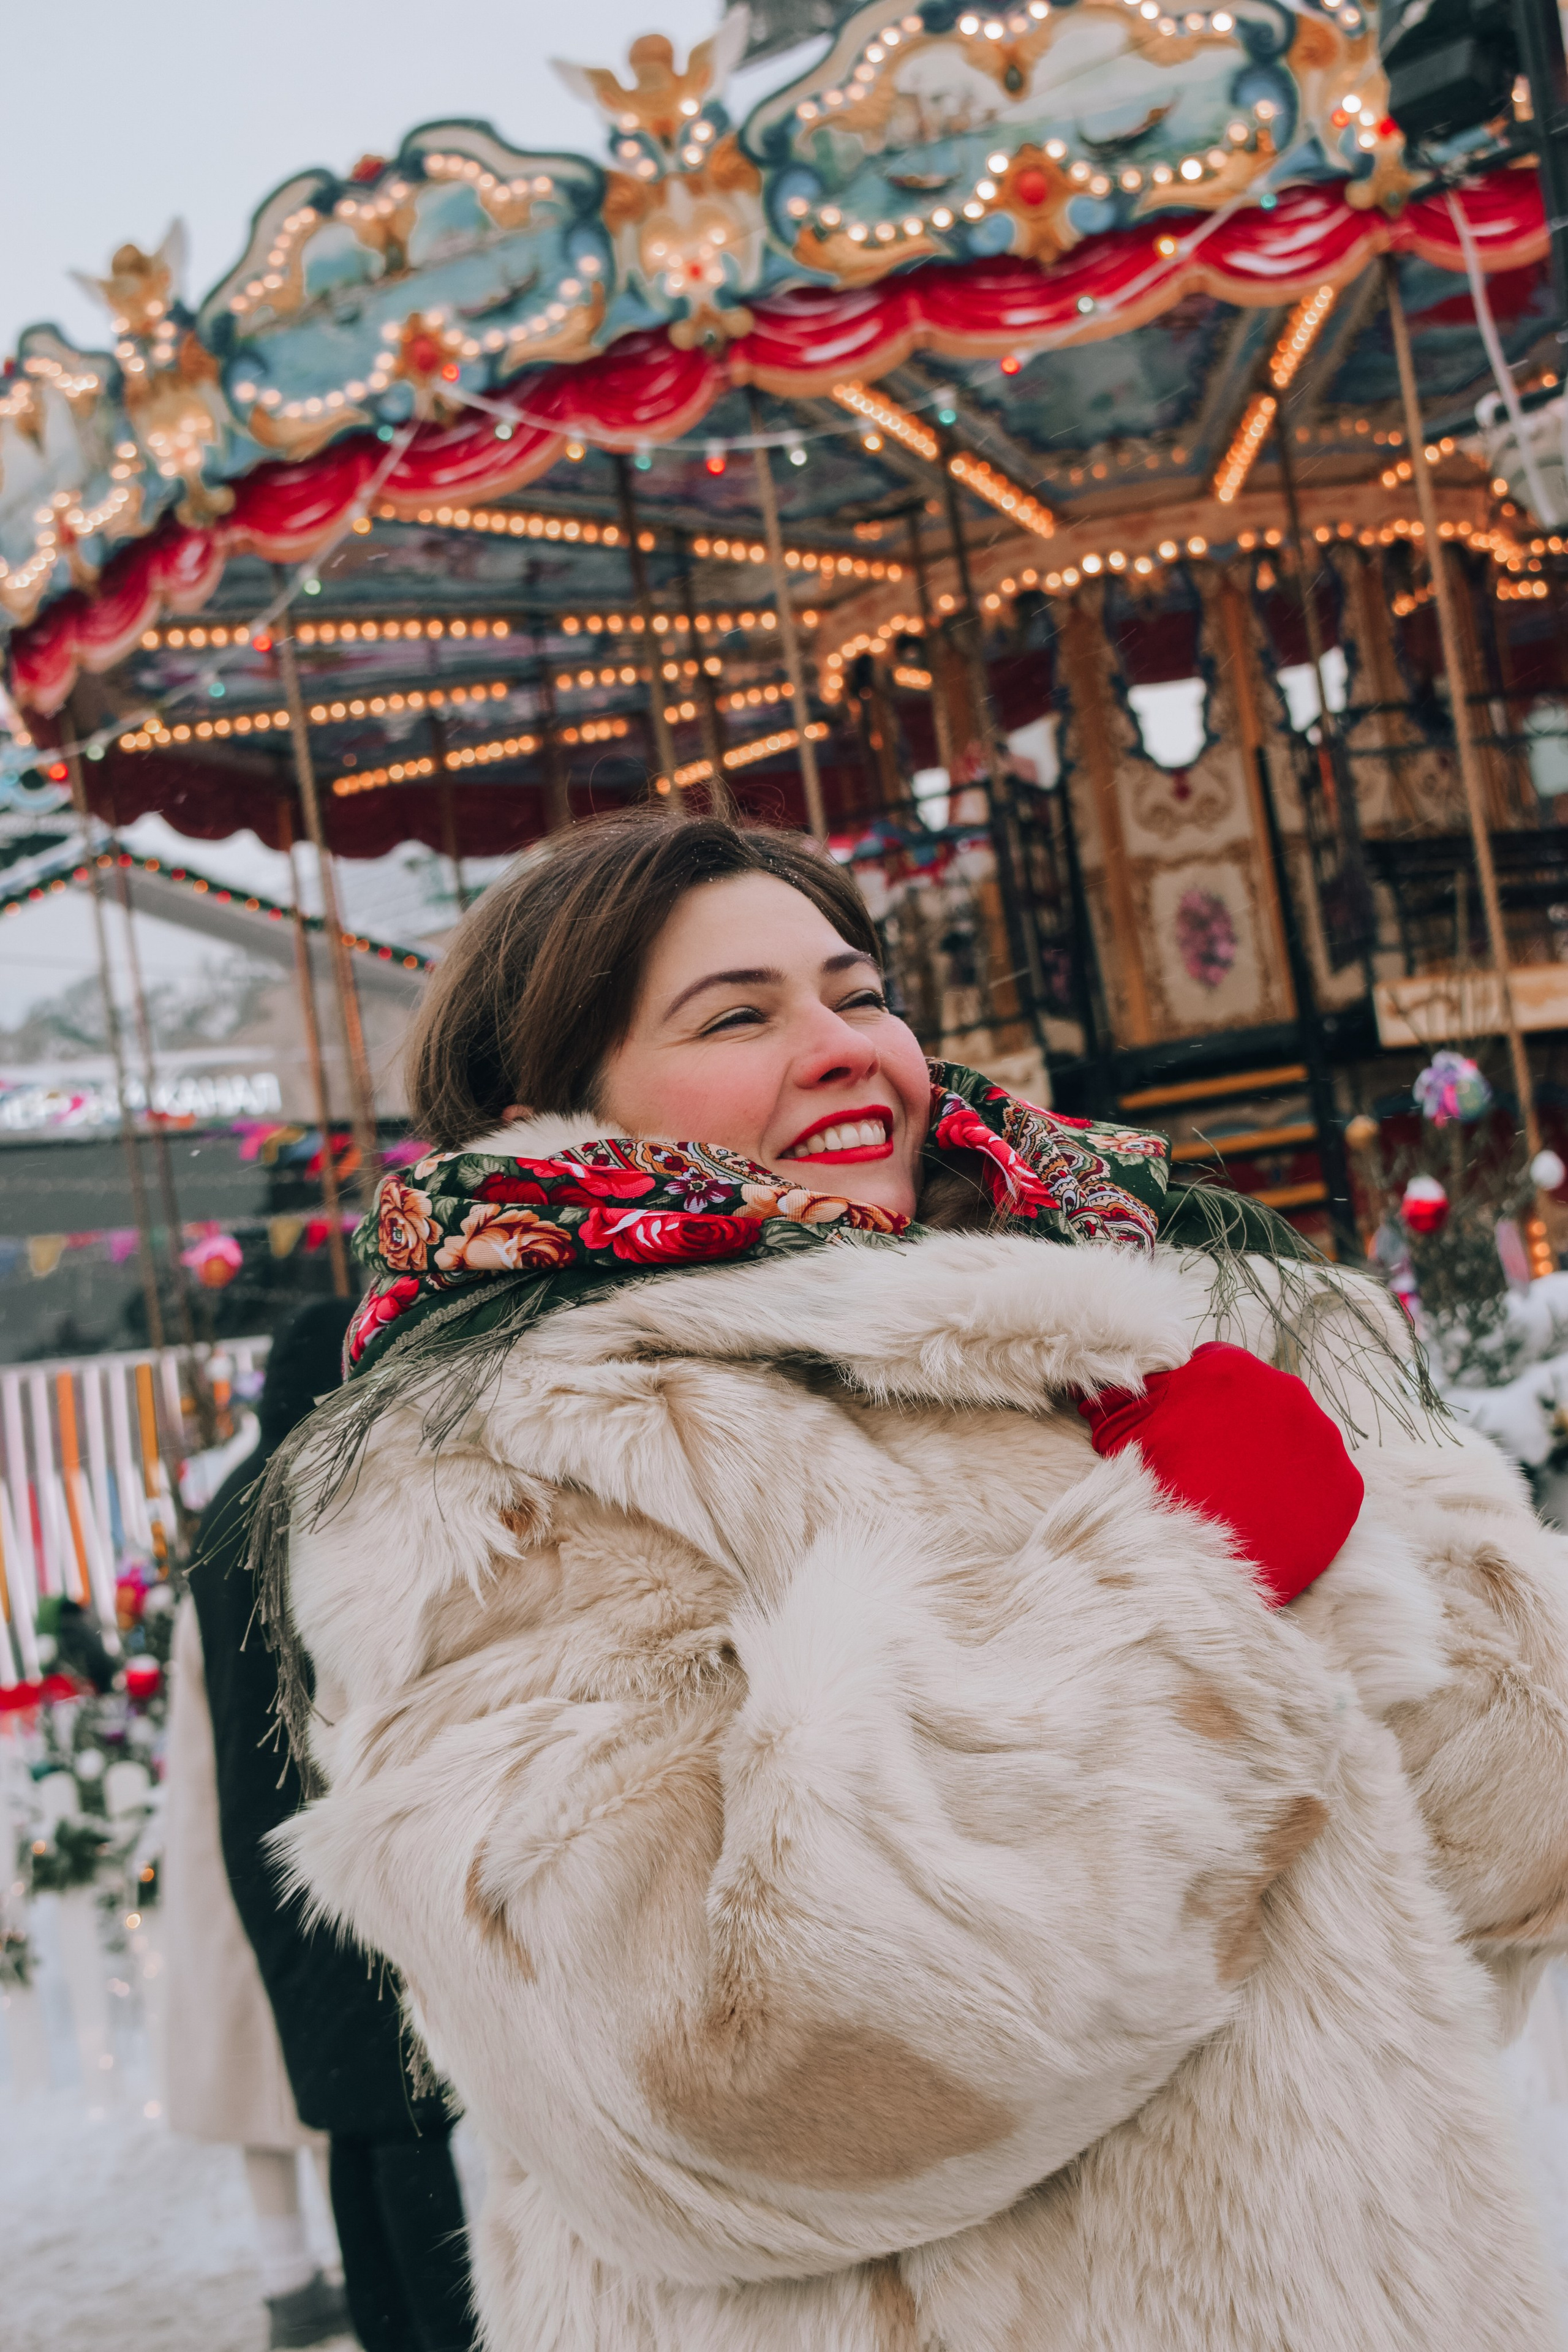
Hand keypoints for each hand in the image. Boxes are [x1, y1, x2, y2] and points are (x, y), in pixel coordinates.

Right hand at [1078, 1341, 1362, 1607]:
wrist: (1197, 1569)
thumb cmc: (1156, 1496)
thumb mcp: (1126, 1438)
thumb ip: (1128, 1401)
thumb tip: (1099, 1386)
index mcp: (1229, 1369)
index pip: (1215, 1365)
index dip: (1197, 1401)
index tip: (1188, 1431)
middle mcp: (1285, 1391)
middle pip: (1261, 1399)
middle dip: (1240, 1426)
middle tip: (1213, 1467)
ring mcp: (1322, 1440)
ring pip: (1296, 1438)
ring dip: (1273, 1459)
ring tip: (1243, 1495)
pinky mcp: (1345, 1487)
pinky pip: (1325, 1481)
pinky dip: (1302, 1495)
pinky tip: (1272, 1515)